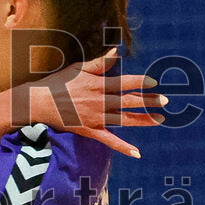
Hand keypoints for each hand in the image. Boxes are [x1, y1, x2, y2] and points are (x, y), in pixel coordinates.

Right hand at [20, 49, 165, 157]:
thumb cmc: (57, 83)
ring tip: (160, 119)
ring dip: (144, 120)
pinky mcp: (89, 131)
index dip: (141, 83)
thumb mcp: (78, 68)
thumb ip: (99, 62)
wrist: (38, 102)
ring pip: (125, 120)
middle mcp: (99, 101)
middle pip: (129, 102)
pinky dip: (124, 147)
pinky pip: (109, 140)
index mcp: (98, 84)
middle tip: (166, 101)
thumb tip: (116, 51)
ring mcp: (95, 118)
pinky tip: (137, 152)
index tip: (155, 83)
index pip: (125, 83)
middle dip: (149, 101)